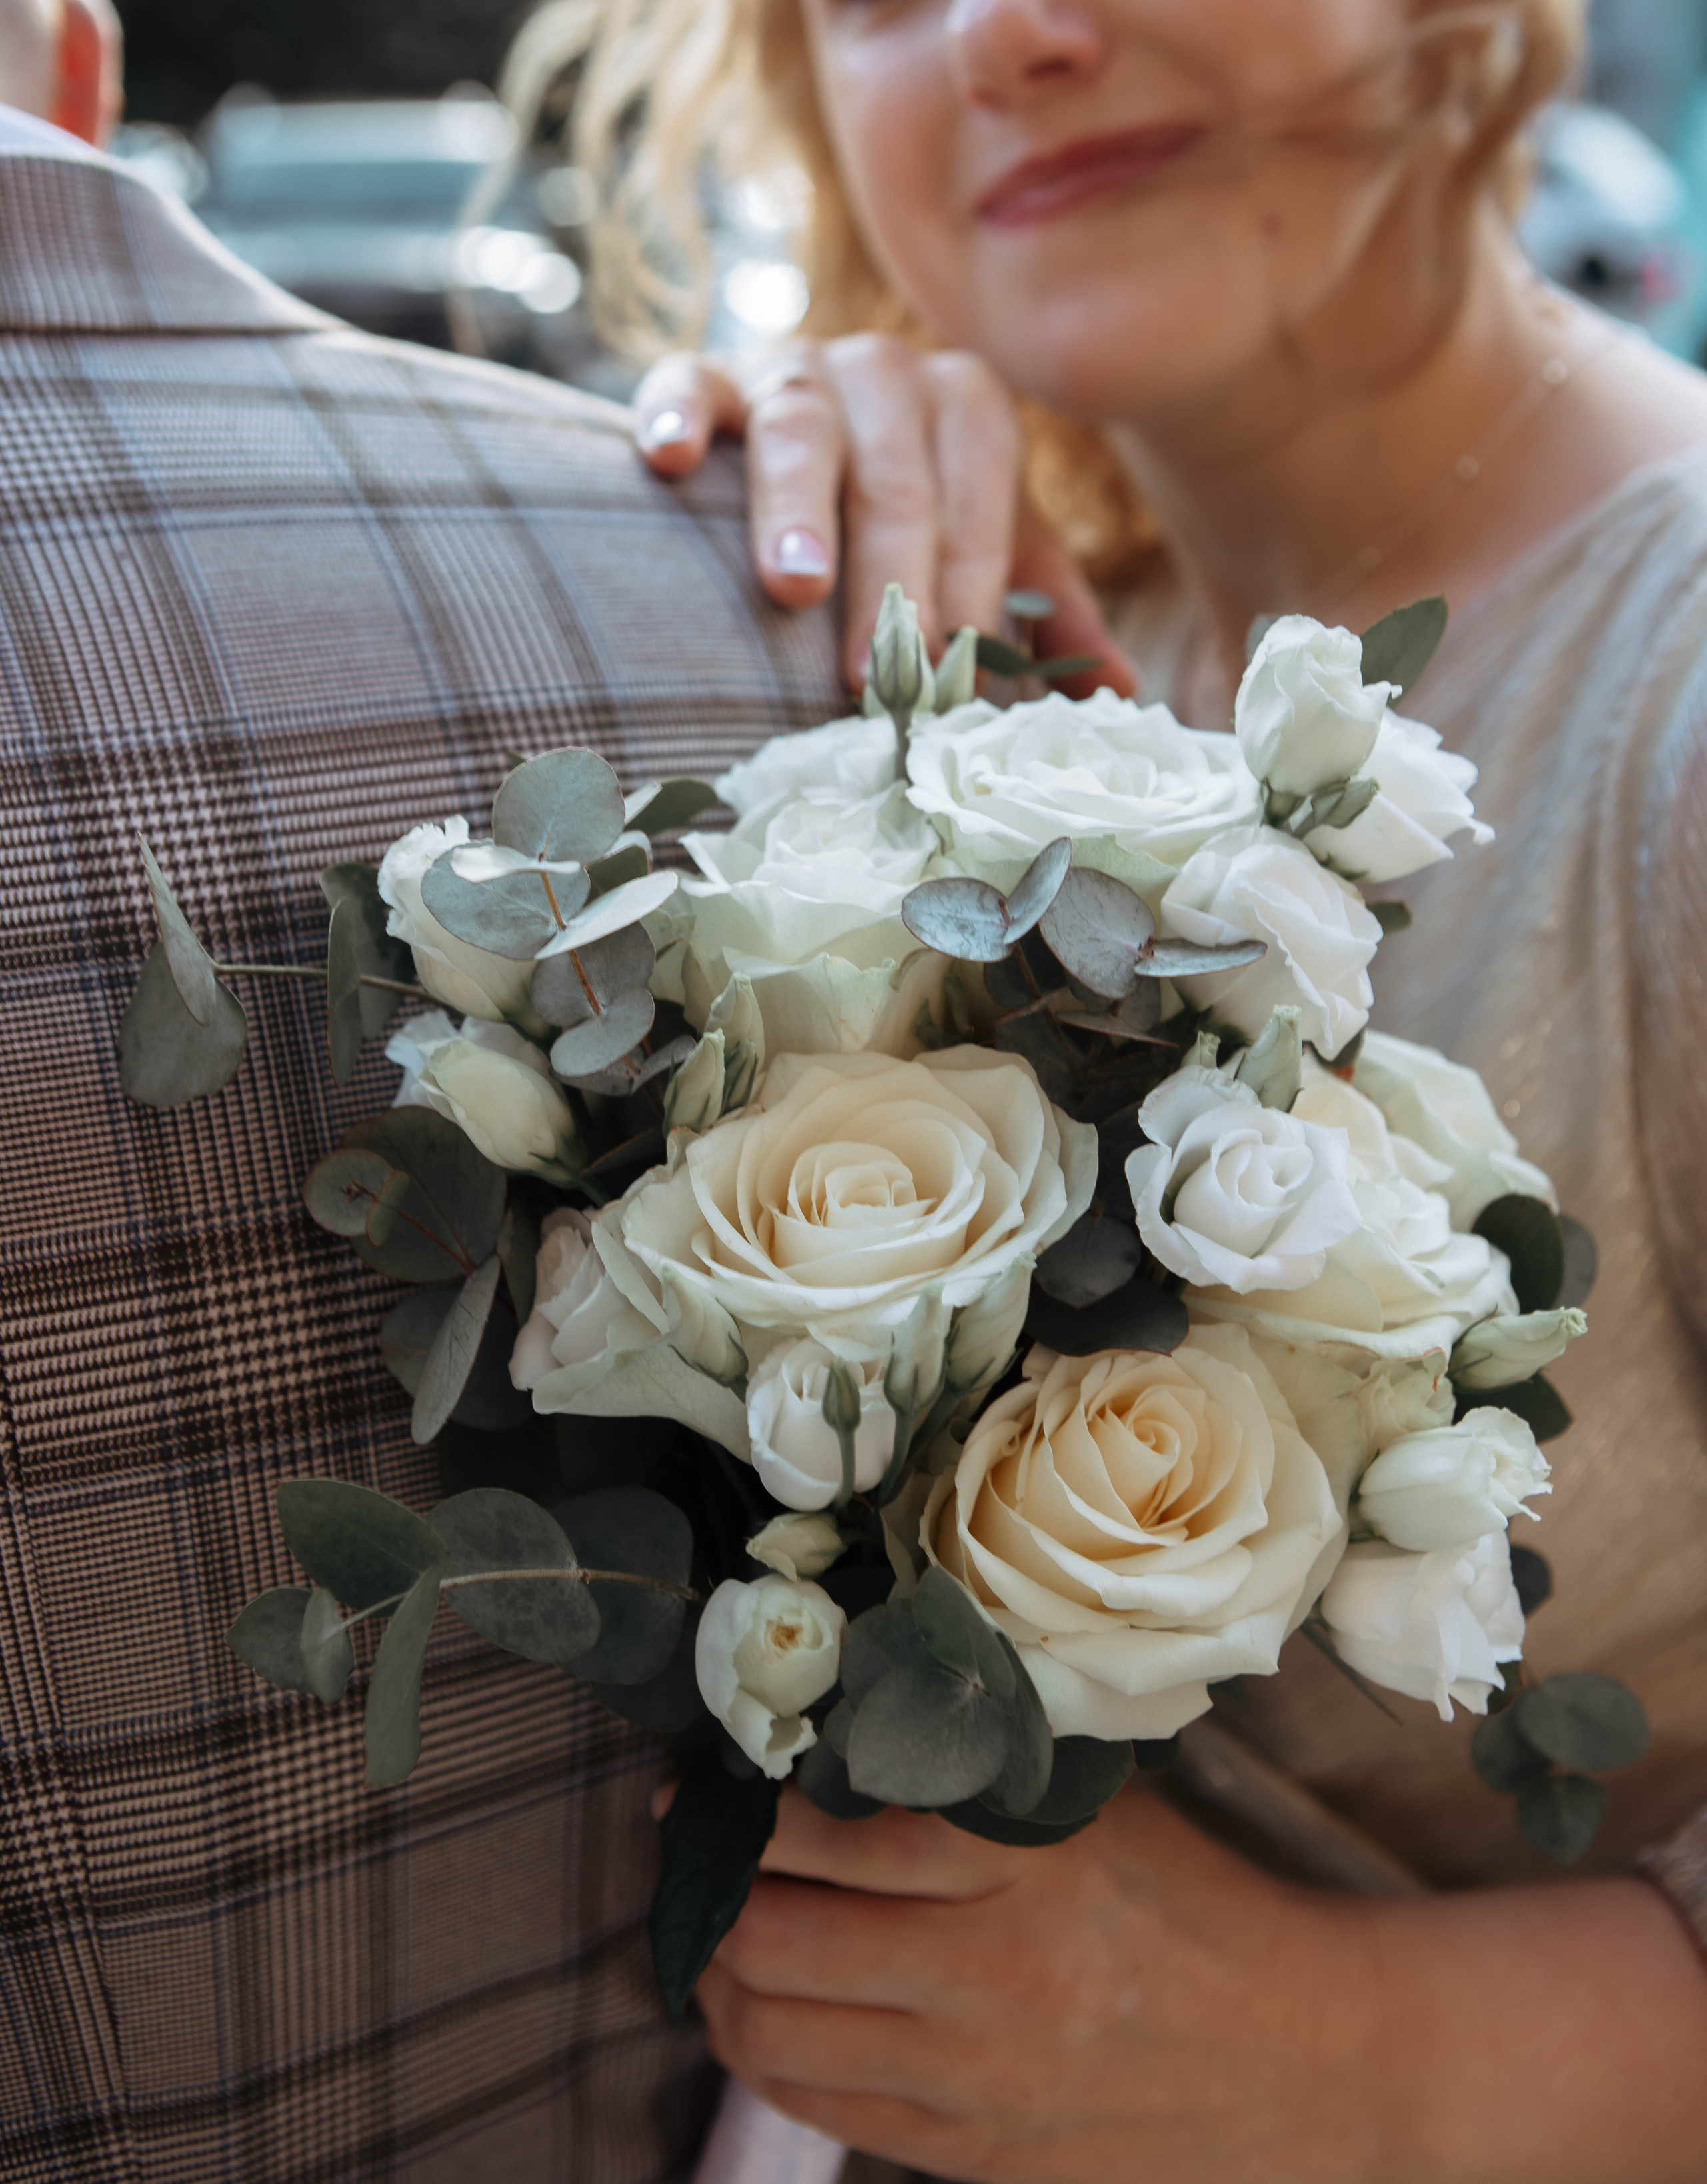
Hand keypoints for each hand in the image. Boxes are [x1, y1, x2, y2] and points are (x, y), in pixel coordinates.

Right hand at [632, 335, 1136, 695]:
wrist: (803, 451)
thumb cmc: (907, 525)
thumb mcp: (989, 552)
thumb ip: (1048, 611)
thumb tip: (1117, 691)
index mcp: (966, 404)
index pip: (978, 487)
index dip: (967, 578)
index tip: (945, 668)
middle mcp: (886, 373)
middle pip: (894, 473)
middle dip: (889, 575)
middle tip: (869, 669)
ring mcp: (792, 368)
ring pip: (800, 426)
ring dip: (796, 509)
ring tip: (793, 585)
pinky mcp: (705, 377)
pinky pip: (685, 383)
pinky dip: (677, 416)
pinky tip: (669, 462)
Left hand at [697, 1785, 1706, 2183]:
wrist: (1315, 2060)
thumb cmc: (1203, 1908)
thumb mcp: (1102, 1813)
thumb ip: (979, 1781)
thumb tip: (841, 1735)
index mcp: (1026, 1868)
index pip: (832, 1828)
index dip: (747, 1799)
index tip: (714, 1776)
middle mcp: (988, 1976)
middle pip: (773, 1934)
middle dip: (712, 1887)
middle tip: (698, 1849)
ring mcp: (975, 2081)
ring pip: (773, 2029)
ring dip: (719, 1974)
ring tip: (718, 1932)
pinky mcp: (973, 2155)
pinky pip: (819, 2105)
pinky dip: (765, 2051)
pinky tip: (764, 2009)